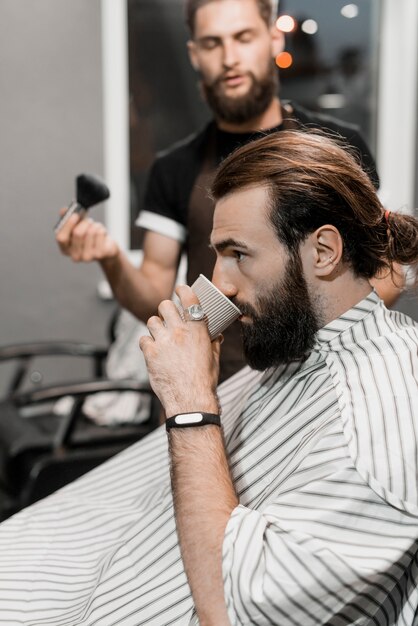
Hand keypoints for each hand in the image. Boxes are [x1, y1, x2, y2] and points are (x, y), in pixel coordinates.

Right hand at [55, 209, 118, 261]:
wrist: (105, 250)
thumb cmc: (88, 238)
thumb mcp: (76, 228)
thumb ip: (67, 218)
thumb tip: (64, 210)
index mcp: (65, 249)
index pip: (61, 238)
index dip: (68, 225)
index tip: (75, 215)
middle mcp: (75, 256)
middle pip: (77, 233)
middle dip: (84, 222)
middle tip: (88, 220)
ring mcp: (88, 257)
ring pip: (90, 232)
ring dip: (94, 225)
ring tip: (95, 228)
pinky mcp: (100, 254)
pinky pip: (100, 233)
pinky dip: (101, 228)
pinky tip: (101, 233)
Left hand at [139, 285, 220, 416]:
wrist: (190, 400)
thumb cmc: (204, 381)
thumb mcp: (213, 359)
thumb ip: (212, 343)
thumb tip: (215, 336)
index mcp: (198, 330)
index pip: (190, 300)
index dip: (183, 290)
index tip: (180, 288)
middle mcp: (180, 332)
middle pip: (166, 306)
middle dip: (165, 310)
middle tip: (167, 318)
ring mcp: (163, 342)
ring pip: (152, 321)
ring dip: (155, 327)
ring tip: (159, 336)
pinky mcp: (150, 353)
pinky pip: (143, 340)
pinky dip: (147, 344)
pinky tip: (153, 351)